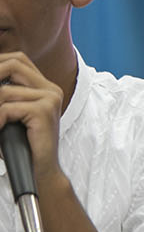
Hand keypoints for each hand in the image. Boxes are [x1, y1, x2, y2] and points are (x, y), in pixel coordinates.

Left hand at [0, 52, 65, 187]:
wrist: (40, 171)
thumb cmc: (22, 144)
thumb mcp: (11, 112)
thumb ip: (5, 93)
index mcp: (45, 87)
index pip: (17, 60)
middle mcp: (51, 90)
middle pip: (13, 64)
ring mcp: (50, 99)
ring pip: (4, 91)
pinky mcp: (44, 112)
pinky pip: (6, 108)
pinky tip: (1, 131)